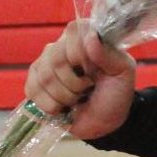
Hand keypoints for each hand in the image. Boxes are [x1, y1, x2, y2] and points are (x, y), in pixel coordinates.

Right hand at [25, 21, 135, 142]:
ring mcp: (43, 64)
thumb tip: (91, 36)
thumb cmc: (115, 95)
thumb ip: (110, 54)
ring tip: (77, 98)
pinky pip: (33, 91)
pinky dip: (51, 106)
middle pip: (55, 59)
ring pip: (45, 78)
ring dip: (65, 97)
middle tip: (87, 89)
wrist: (104, 123)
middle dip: (74, 83)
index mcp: (83, 37)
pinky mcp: (33, 83)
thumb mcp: (122, 73)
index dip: (80, 57)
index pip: (72, 33)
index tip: (93, 73)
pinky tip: (63, 106)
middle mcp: (60, 46)